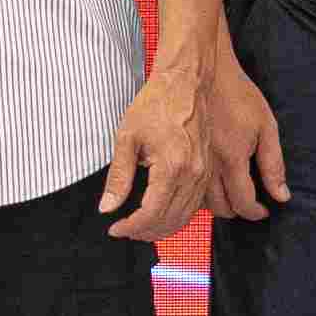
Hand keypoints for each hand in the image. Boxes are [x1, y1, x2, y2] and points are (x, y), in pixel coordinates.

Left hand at [98, 65, 215, 242]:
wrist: (185, 82)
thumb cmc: (156, 103)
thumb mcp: (127, 138)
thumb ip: (118, 176)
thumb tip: (108, 207)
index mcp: (172, 167)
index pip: (151, 214)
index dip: (130, 227)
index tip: (115, 229)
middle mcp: (192, 174)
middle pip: (170, 220)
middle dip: (145, 232)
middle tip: (124, 230)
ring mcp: (203, 173)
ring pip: (185, 217)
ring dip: (162, 228)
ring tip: (140, 227)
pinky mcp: (207, 170)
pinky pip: (195, 205)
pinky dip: (178, 216)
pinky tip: (161, 214)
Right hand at [202, 58, 289, 220]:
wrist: (202, 72)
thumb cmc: (235, 92)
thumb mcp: (266, 126)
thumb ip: (273, 165)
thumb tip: (281, 195)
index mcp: (231, 159)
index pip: (243, 202)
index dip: (256, 212)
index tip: (262, 210)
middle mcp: (207, 166)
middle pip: (220, 208)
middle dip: (237, 210)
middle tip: (247, 202)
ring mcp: (190, 160)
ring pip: (201, 200)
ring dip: (217, 203)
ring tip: (230, 193)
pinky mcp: (180, 154)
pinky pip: (188, 184)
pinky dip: (200, 190)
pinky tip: (211, 181)